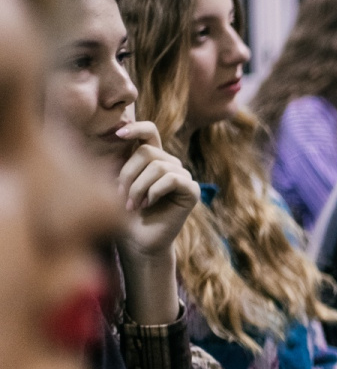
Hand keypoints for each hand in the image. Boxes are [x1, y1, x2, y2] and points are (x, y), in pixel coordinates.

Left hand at [113, 121, 197, 259]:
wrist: (136, 241)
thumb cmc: (121, 215)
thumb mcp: (114, 183)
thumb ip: (118, 160)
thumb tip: (113, 132)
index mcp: (151, 158)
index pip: (149, 131)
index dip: (135, 127)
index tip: (116, 134)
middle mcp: (169, 164)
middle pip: (147, 151)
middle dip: (128, 174)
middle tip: (120, 196)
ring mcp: (182, 176)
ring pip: (158, 166)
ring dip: (139, 187)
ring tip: (133, 204)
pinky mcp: (192, 191)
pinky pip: (172, 179)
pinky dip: (155, 192)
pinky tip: (148, 204)